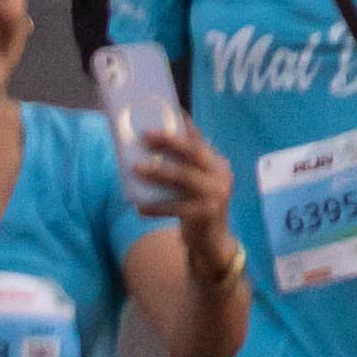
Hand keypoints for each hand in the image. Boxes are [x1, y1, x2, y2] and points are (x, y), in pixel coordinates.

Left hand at [124, 119, 237, 245]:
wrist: (212, 244)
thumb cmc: (198, 208)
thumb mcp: (199, 185)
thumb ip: (187, 168)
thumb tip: (154, 149)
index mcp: (219, 165)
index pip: (200, 142)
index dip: (184, 128)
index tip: (169, 113)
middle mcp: (221, 176)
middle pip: (193, 153)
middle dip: (169, 141)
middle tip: (145, 135)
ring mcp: (215, 195)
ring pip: (182, 177)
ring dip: (157, 172)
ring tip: (135, 168)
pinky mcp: (204, 214)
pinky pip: (175, 207)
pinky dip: (155, 206)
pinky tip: (139, 205)